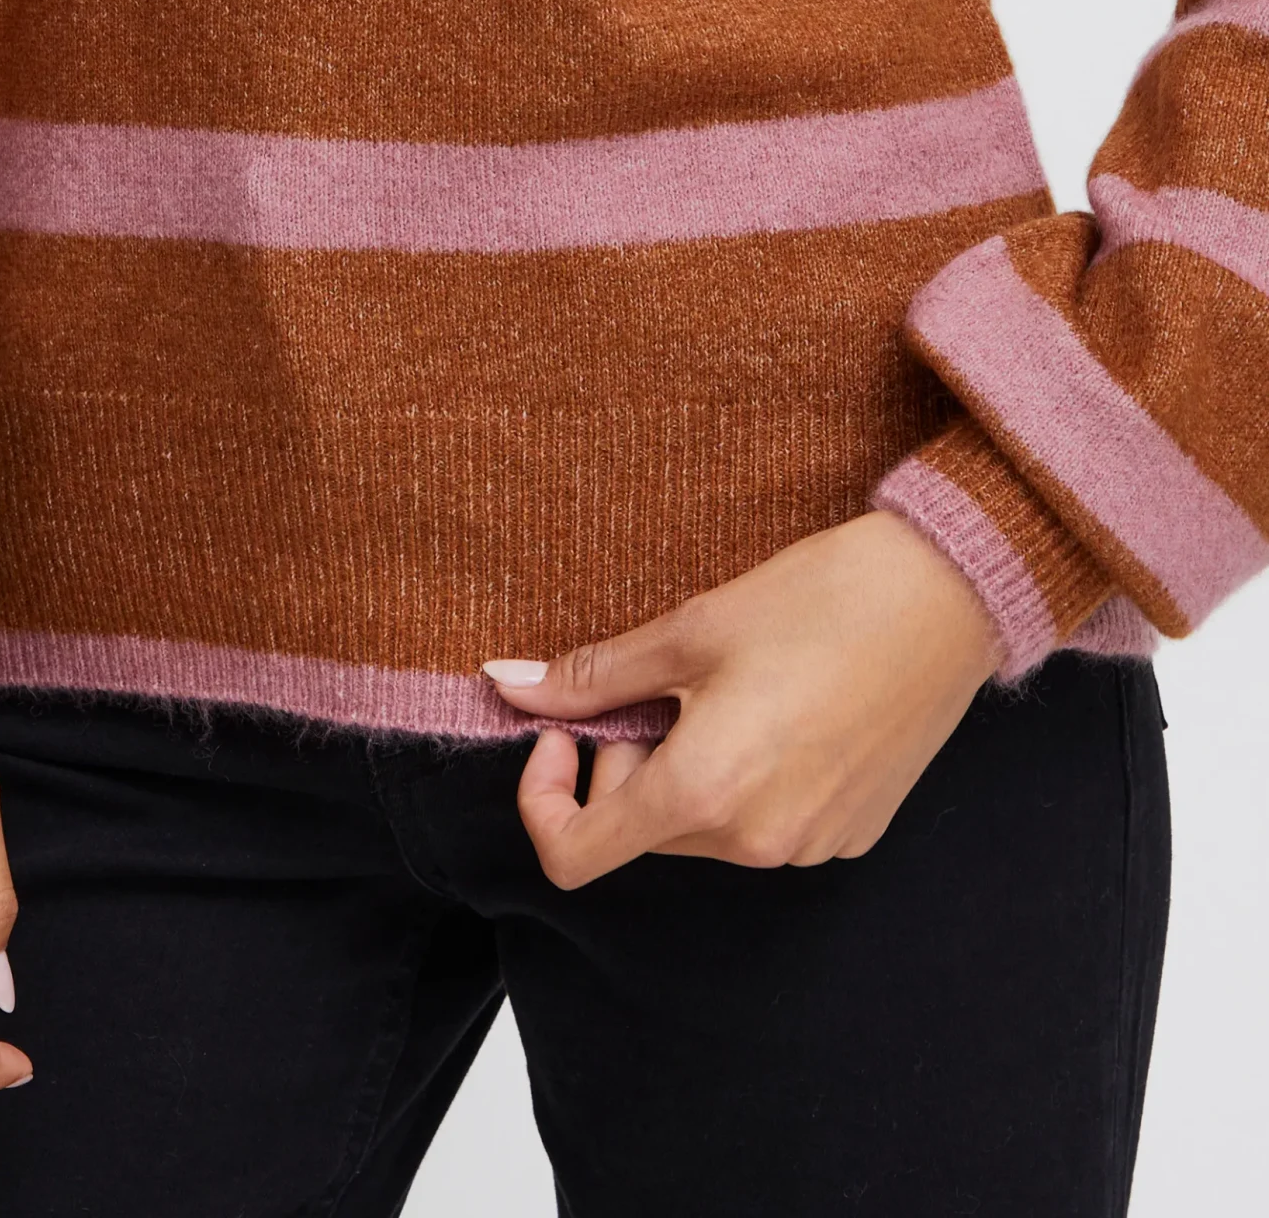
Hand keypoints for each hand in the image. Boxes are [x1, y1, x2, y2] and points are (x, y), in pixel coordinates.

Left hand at [484, 510, 1000, 887]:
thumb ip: (592, 675)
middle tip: (661, 684)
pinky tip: (782, 709)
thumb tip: (505, 685)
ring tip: (729, 688)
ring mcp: (809, 848)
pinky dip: (746, 780)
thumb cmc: (819, 600)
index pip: (576, 854)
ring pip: (704, 829)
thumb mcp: (690, 630)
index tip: (561, 733)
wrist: (947, 598)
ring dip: (687, 770)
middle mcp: (756, 843)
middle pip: (643, 832)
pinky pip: (765, 826)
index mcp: (704, 794)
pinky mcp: (851, 836)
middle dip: (625, 764)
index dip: (545, 799)